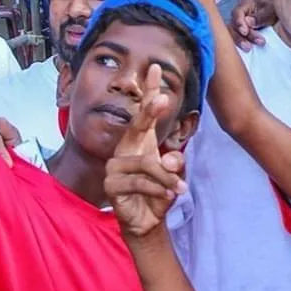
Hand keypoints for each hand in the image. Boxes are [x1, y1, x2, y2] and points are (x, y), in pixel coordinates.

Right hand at [104, 63, 186, 238]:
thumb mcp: (174, 176)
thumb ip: (175, 164)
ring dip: (167, 178)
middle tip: (162, 99)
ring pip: (146, 164)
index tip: (154, 69)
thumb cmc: (158, 193)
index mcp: (140, 142)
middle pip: (136, 126)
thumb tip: (171, 159)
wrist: (146, 221)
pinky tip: (168, 196)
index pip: (143, 113)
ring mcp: (115, 166)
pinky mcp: (111, 184)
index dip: (149, 91)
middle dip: (149, 112)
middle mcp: (125, 149)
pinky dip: (158, 190)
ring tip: (179, 189)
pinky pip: (139, 182)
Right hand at [229, 0, 274, 50]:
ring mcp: (237, 26)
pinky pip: (235, 41)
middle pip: (233, 26)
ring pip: (232, 35)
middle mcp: (238, 15)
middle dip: (240, 37)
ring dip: (239, 42)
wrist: (277, 20)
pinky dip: (239, 47)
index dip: (239, 23)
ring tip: (248, 49)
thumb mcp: (270, 11)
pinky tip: (246, 51)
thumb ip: (260, 17)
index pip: (237, 13)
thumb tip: (248, 22)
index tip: (245, 32)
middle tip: (249, 46)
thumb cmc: (273, 12)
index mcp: (244, 5)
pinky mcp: (238, 36)